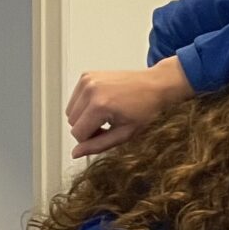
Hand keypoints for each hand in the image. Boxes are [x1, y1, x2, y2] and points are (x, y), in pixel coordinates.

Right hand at [67, 58, 193, 157]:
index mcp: (99, 105)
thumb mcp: (125, 134)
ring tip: (106, 115)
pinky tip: (103, 104)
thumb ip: (98, 145)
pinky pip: (75, 98)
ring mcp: (87, 80)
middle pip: (71, 122)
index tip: (106, 135)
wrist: (157, 86)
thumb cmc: (147, 109)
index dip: (90, 140)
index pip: (77, 133)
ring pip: (70, 111)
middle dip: (87, 128)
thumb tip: (76, 153)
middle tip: (109, 125)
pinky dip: (85, 105)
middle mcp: (90, 90)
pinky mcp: (87, 76)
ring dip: (84, 117)